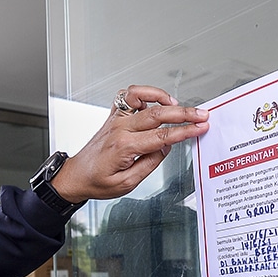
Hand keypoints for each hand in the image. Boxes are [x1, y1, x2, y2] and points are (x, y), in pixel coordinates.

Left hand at [51, 85, 208, 203]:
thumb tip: (165, 148)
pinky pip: (128, 95)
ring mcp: (116, 119)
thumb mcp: (127, 183)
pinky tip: (156, 101)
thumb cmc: (97, 181)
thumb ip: (149, 164)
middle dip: (184, 113)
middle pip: (157, 113)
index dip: (185, 131)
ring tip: (178, 104)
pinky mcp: (113, 116)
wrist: (76, 176)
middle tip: (201, 115)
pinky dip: (145, 93)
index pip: (162, 136)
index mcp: (125, 147)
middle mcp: (120, 128)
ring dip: (162, 97)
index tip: (200, 128)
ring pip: (141, 96)